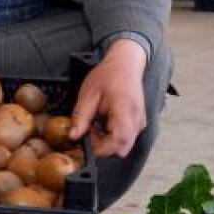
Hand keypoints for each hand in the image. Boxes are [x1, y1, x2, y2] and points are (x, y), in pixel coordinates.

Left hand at [68, 38, 147, 157]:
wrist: (126, 64)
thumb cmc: (108, 76)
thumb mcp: (88, 94)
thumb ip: (81, 117)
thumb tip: (73, 137)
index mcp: (125, 111)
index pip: (117, 142)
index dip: (100, 147)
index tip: (85, 140)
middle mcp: (137, 121)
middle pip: (122, 149)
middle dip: (103, 147)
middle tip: (88, 130)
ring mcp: (140, 123)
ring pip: (124, 146)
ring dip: (107, 142)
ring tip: (95, 124)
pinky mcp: (138, 124)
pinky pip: (126, 139)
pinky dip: (113, 137)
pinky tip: (103, 123)